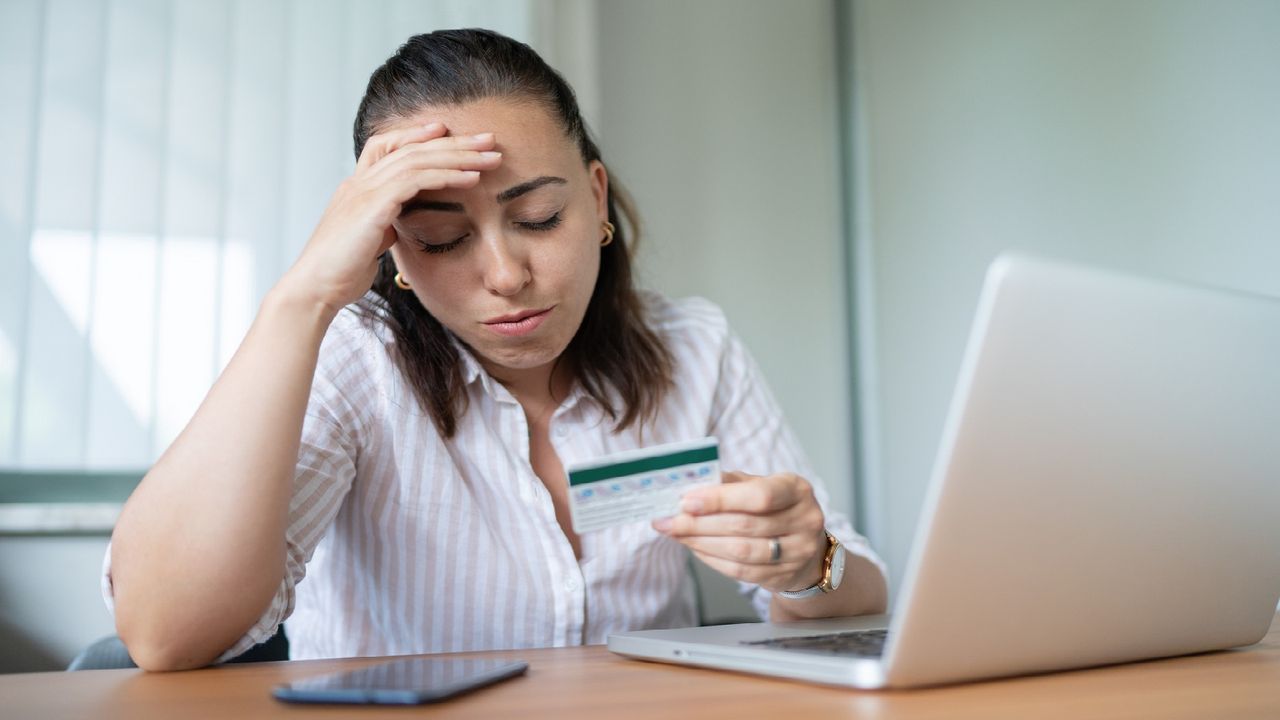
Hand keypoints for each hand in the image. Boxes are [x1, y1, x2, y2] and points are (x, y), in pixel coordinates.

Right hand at [280, 122, 502, 313]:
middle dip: (453, 141)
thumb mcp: (369, 242)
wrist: (316, 290)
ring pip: (417, 159)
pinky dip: (446, 176)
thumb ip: (385, 225)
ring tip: (491, 156)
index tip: (447, 130)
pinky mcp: (372, 206)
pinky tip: (472, 178)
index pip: (386, 146)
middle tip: (488, 138)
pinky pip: (416, 180)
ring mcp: (363, 191)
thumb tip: (400, 223)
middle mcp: (359, 183)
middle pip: (410, 148)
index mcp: (357, 189)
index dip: (415, 135)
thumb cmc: (342, 274)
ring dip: (459, 156)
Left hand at [652, 470, 827, 593]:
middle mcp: (804, 521)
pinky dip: (712, 560)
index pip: (758, 495)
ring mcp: (798, 553)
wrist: (807, 548)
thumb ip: (729, 483)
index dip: (720, 499)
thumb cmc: (775, 509)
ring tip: (677, 534)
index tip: (686, 501)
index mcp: (796, 490)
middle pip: (744, 525)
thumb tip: (689, 486)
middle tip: (669, 521)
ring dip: (701, 543)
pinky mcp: (784, 577)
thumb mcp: (760, 485)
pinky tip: (695, 549)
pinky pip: (741, 572)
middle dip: (699, 523)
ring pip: (740, 551)